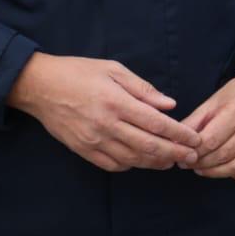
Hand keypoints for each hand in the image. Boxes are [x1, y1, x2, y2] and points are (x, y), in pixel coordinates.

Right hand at [8, 53, 200, 172]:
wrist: (39, 86)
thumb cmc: (76, 72)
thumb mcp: (111, 69)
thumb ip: (142, 88)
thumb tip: (169, 105)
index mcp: (116, 101)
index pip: (157, 123)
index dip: (180, 134)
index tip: (195, 140)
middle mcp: (107, 124)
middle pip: (150, 146)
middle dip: (176, 153)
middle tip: (192, 157)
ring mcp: (94, 140)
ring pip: (134, 159)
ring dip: (157, 163)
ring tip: (171, 161)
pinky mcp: (84, 150)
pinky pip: (114, 165)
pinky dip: (132, 166)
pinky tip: (141, 161)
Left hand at [178, 67, 234, 183]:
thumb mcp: (215, 101)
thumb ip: (195, 121)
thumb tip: (175, 141)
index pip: (211, 140)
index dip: (194, 152)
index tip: (183, 157)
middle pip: (225, 155)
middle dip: (203, 164)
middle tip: (191, 166)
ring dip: (218, 173)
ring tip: (205, 170)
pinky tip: (230, 172)